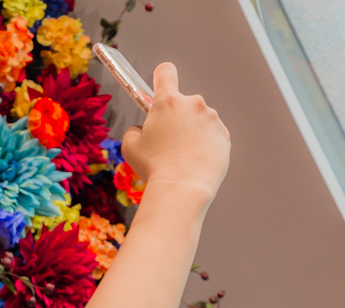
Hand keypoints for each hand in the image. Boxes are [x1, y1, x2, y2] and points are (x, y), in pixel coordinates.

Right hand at [122, 63, 230, 199]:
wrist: (182, 187)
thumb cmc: (153, 166)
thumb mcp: (130, 145)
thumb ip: (135, 129)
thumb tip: (144, 128)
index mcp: (167, 102)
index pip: (165, 72)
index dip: (161, 77)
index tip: (159, 85)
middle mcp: (193, 104)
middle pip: (182, 103)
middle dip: (174, 117)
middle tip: (166, 141)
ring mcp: (211, 119)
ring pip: (198, 120)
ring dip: (191, 131)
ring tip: (181, 156)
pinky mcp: (224, 136)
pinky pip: (211, 135)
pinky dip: (204, 144)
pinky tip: (194, 161)